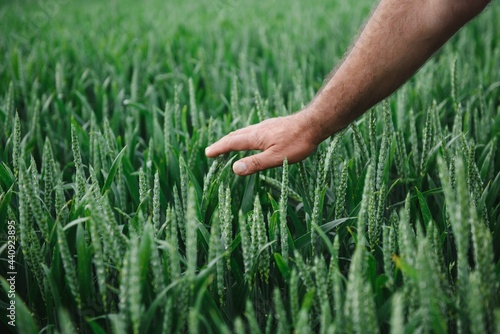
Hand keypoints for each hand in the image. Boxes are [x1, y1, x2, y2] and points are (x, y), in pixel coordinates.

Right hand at [205, 112, 319, 174]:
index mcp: (256, 137)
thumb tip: (234, 169)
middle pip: (235, 135)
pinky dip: (245, 136)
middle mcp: (258, 129)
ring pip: (244, 131)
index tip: (207, 153)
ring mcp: (267, 126)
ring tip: (228, 144)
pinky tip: (253, 139)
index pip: (232, 143)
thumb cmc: (298, 142)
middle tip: (213, 150)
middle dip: (223, 143)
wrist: (315, 123)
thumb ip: (255, 163)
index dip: (219, 148)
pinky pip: (253, 130)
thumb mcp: (276, 157)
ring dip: (233, 138)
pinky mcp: (275, 125)